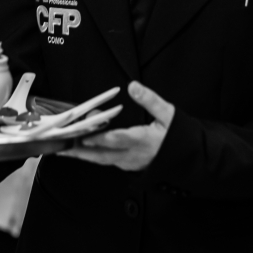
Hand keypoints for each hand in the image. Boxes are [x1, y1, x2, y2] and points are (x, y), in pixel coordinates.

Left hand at [57, 81, 174, 170]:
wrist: (190, 159)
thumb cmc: (180, 137)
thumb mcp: (169, 114)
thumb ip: (150, 100)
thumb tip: (133, 86)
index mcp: (144, 141)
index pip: (118, 139)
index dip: (99, 138)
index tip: (84, 135)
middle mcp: (134, 155)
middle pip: (103, 155)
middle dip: (81, 152)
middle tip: (62, 147)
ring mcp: (131, 163)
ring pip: (103, 161)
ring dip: (84, 156)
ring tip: (65, 150)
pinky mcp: (130, 166)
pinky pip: (108, 162)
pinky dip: (94, 157)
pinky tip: (84, 151)